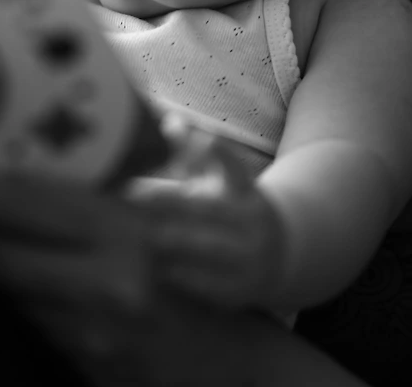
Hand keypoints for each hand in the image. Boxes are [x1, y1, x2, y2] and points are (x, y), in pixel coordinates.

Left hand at [127, 125, 287, 310]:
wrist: (281, 255)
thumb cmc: (232, 210)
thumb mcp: (221, 180)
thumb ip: (193, 154)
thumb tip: (168, 122)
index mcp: (243, 190)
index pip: (233, 166)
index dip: (216, 150)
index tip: (191, 137)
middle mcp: (250, 221)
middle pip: (209, 208)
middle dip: (169, 201)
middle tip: (130, 195)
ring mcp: (249, 256)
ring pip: (206, 247)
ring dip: (170, 240)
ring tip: (138, 233)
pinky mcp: (241, 289)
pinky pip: (206, 284)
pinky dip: (179, 276)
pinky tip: (154, 270)